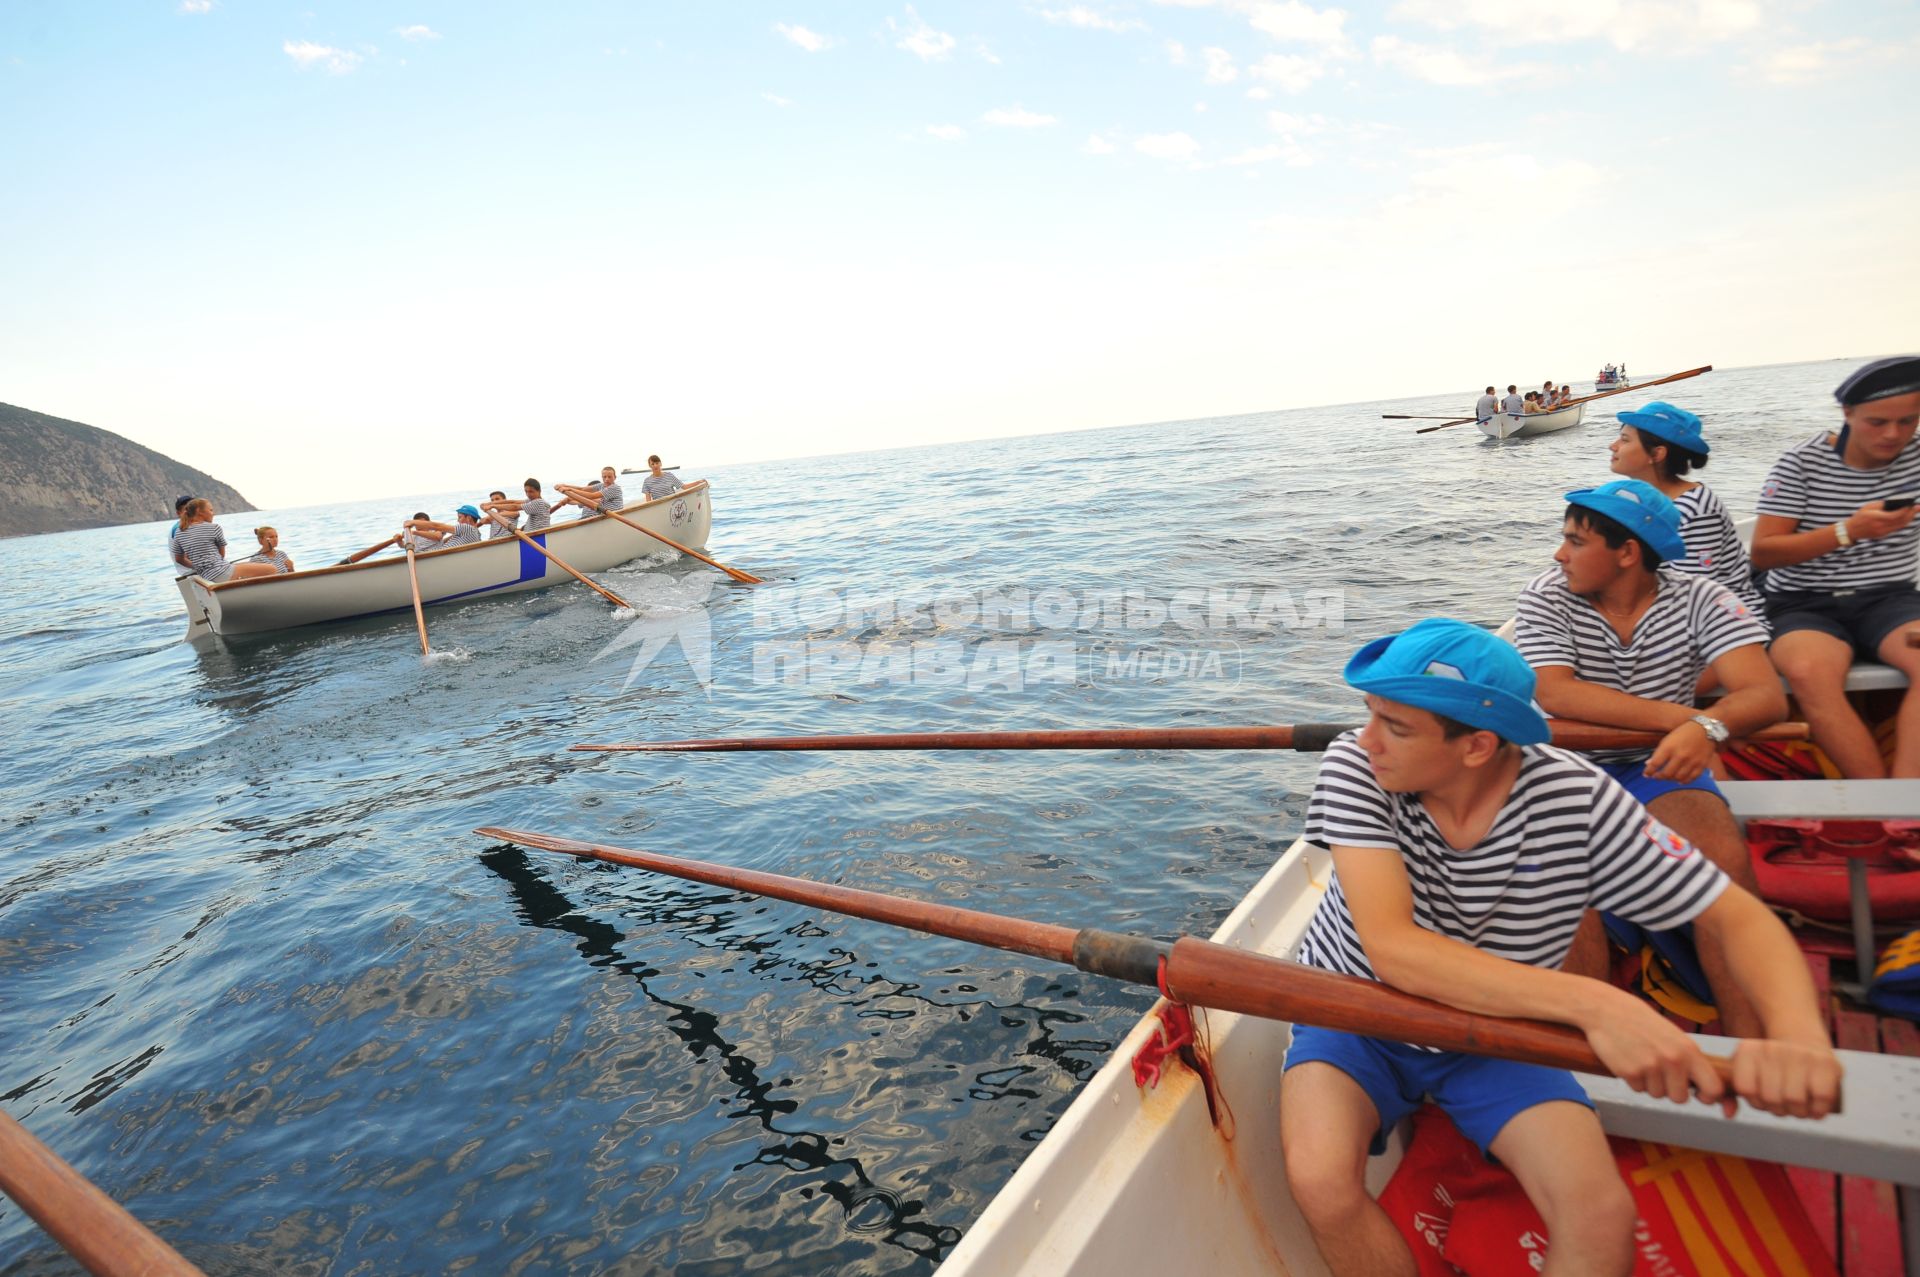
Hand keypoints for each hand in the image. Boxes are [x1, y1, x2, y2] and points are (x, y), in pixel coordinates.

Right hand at [1581, 984, 1725, 1106]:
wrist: (1606, 1009)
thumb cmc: (1640, 1021)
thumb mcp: (1673, 1035)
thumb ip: (1688, 1059)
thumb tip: (1702, 1086)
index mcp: (1688, 1049)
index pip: (1713, 1088)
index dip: (1708, 1097)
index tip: (1699, 1095)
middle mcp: (1673, 1060)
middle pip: (1680, 1098)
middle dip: (1670, 1090)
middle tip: (1660, 1073)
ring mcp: (1651, 1067)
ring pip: (1656, 1094)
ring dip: (1649, 1083)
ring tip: (1641, 1059)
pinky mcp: (1630, 1072)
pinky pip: (1638, 1089)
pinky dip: (1633, 1079)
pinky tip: (1629, 1059)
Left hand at [1644, 720, 1717, 781]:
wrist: (1706, 729)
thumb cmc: (1684, 733)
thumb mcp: (1667, 739)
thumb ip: (1658, 752)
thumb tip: (1648, 764)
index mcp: (1669, 747)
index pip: (1655, 764)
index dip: (1649, 771)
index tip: (1646, 774)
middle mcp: (1680, 756)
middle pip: (1666, 774)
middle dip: (1659, 777)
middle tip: (1656, 776)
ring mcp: (1692, 761)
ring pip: (1678, 778)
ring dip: (1670, 779)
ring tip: (1667, 777)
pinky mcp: (1701, 765)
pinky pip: (1691, 778)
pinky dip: (1683, 781)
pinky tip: (1679, 780)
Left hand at [1727, 1038, 1842, 1118]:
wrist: (1805, 1046)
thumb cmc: (1772, 1068)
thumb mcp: (1747, 1072)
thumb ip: (1729, 1093)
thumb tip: (1728, 1113)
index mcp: (1749, 1049)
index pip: (1745, 1089)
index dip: (1755, 1102)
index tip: (1763, 1098)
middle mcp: (1773, 1048)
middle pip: (1771, 1098)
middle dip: (1779, 1109)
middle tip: (1785, 1104)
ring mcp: (1800, 1054)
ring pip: (1794, 1100)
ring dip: (1798, 1112)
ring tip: (1799, 1106)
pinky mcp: (1827, 1064)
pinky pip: (1821, 1098)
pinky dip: (1818, 1110)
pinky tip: (1815, 1107)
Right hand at [1846, 502, 1919, 542]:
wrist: (1851, 530)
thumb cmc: (1860, 516)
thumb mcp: (1868, 507)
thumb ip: (1882, 504)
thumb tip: (1896, 503)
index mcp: (1877, 518)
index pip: (1896, 515)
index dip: (1905, 510)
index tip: (1911, 504)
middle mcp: (1881, 527)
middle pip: (1901, 521)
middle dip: (1911, 514)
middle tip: (1917, 507)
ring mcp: (1883, 532)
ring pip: (1901, 526)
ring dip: (1909, 518)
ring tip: (1914, 512)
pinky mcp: (1883, 535)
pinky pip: (1897, 528)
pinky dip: (1903, 522)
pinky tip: (1906, 517)